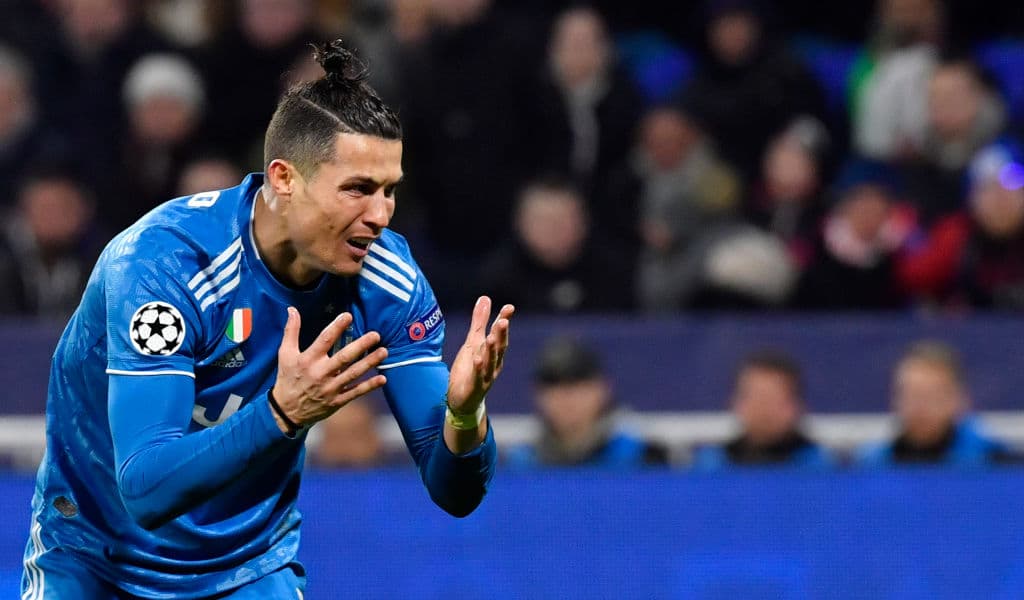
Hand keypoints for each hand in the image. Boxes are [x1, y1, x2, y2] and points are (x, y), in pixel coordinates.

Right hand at [272, 307, 387, 431]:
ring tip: (384, 351)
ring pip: (353, 374)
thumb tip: (292, 309)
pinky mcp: (336, 401)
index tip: (348, 316)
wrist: (286, 412)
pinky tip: (382, 378)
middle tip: (376, 335)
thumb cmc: (287, 378)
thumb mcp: (285, 354)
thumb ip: (291, 331)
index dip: (336, 327)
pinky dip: (369, 386)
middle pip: (344, 357)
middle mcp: (320, 373)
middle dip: (361, 346)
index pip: (324, 340)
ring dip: (369, 363)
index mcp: (308, 360)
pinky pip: (355, 393)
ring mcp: (330, 388)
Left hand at [446, 296, 514, 413]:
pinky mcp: (475, 386)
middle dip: (501, 334)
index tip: (509, 307)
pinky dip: (479, 368)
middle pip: (499, 347)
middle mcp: (494, 363)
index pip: (500, 334)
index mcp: (494, 352)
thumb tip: (486, 298)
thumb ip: (480, 321)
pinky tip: (477, 359)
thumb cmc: (470, 368)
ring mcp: (486, 375)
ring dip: (492, 350)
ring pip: (490, 361)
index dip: (504, 321)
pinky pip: (478, 376)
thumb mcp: (473, 341)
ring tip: (492, 337)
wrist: (463, 399)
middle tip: (503, 321)